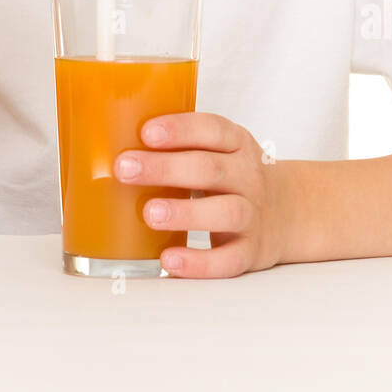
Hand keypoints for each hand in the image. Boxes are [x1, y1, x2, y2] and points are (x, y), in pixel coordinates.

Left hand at [114, 112, 285, 277]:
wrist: (288, 212)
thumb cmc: (231, 177)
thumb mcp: (218, 151)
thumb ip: (179, 148)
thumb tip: (103, 148)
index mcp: (236, 144)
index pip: (212, 129)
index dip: (180, 128)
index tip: (145, 132)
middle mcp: (248, 176)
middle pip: (210, 169)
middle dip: (166, 168)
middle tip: (125, 168)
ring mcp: (252, 215)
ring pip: (225, 212)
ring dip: (185, 212)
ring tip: (149, 213)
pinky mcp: (250, 251)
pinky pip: (228, 260)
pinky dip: (200, 263)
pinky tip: (169, 260)